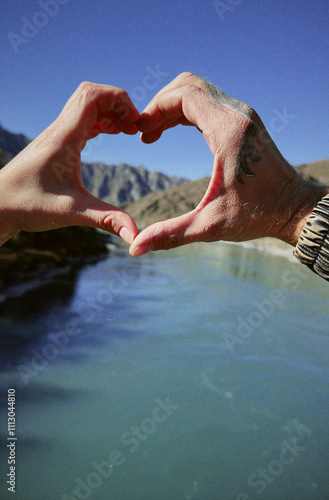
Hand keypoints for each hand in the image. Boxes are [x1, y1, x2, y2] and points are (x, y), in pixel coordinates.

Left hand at [0, 82, 139, 245]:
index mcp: (65, 137)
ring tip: (127, 131)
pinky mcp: (56, 143)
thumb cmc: (28, 205)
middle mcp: (59, 130)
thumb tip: (136, 236)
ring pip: (86, 105)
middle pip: (91, 94)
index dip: (119, 100)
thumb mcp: (72, 213)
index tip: (135, 124)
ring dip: (110, 111)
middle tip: (134, 127)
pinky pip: (81, 119)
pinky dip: (100, 120)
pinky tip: (110, 134)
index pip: (92, 95)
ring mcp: (56, 135)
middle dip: (118, 103)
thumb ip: (106, 220)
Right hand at [129, 72, 327, 256]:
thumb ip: (171, 234)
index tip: (140, 131)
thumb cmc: (258, 215)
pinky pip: (209, 102)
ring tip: (154, 133)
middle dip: (160, 105)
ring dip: (172, 106)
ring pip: (199, 91)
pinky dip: (187, 111)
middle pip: (188, 86)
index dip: (155, 108)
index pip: (185, 96)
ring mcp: (243, 116)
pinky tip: (173, 131)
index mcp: (229, 132)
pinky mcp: (245, 122)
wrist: (294, 208)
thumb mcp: (210, 226)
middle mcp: (238, 115)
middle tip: (144, 132)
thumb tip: (136, 248)